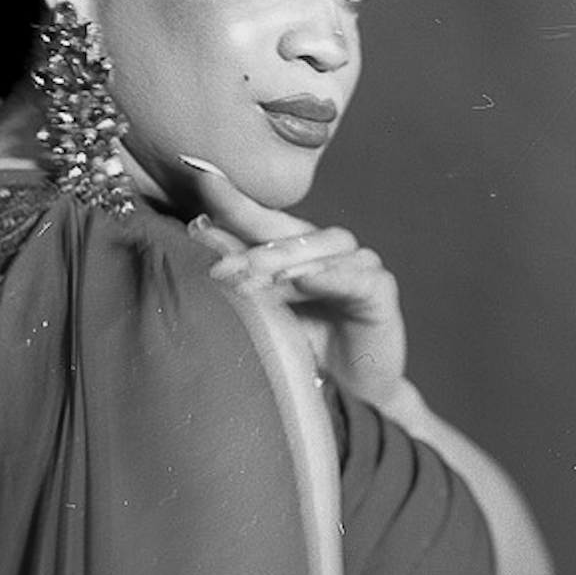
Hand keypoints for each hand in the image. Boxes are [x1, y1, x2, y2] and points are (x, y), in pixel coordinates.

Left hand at [180, 156, 408, 407]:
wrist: (349, 398)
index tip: (199, 176)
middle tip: (218, 268)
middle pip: (288, 234)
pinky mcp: (380, 290)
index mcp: (297, 249)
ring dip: (284, 263)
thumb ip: (239, 272)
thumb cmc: (305, 354)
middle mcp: (328, 248)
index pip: (261, 219)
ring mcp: (358, 265)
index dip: (233, 200)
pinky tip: (304, 279)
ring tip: (253, 281)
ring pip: (319, 251)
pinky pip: (354, 277)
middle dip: (251, 251)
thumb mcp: (264, 313)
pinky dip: (330, 276)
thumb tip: (196, 230)